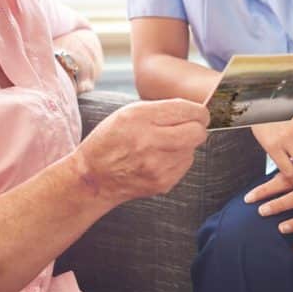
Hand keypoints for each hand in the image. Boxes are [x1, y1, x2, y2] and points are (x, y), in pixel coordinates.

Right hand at [74, 98, 208, 204]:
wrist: (94, 176)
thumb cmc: (110, 140)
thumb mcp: (127, 113)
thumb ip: (160, 109)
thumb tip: (193, 110)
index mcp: (139, 117)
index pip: (187, 110)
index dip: (198, 111)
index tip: (197, 113)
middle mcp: (149, 141)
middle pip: (197, 132)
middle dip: (197, 127)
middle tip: (188, 127)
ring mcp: (157, 165)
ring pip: (192, 149)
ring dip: (184, 145)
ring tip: (163, 145)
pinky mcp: (162, 182)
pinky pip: (185, 165)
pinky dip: (177, 160)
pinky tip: (159, 159)